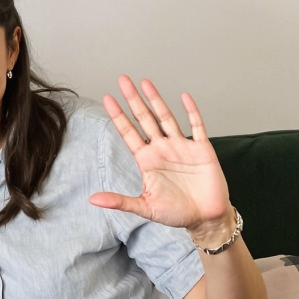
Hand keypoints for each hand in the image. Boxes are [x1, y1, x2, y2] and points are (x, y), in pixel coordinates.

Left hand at [89, 76, 233, 243]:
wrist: (205, 218)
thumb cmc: (175, 213)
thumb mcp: (145, 207)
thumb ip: (120, 201)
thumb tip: (93, 200)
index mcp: (147, 160)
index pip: (129, 133)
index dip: (118, 116)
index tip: (107, 98)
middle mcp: (162, 149)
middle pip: (145, 119)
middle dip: (133, 100)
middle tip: (122, 80)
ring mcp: (182, 147)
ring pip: (166, 118)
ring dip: (156, 100)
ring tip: (145, 83)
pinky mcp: (202, 150)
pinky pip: (197, 127)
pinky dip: (191, 112)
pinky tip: (184, 97)